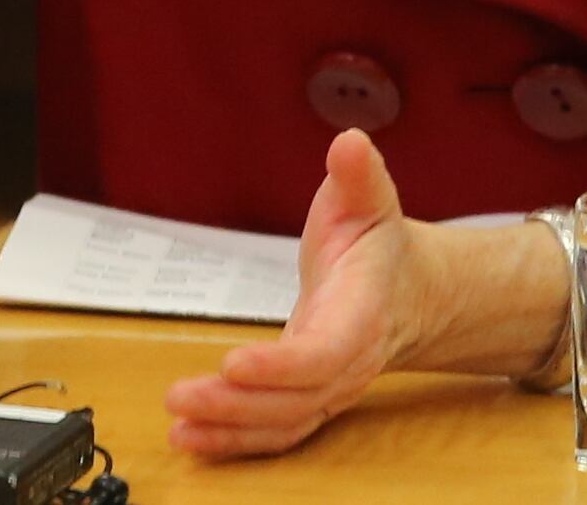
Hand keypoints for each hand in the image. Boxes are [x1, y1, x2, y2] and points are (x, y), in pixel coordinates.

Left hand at [164, 130, 437, 458]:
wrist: (407, 293)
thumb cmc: (377, 245)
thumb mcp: (369, 199)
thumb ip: (358, 175)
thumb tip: (350, 143)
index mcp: (364, 312)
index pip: (326, 351)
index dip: (282, 365)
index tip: (233, 362)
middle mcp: (348, 361)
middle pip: (297, 399)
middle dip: (238, 404)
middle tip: (181, 397)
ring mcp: (330, 388)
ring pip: (284, 423)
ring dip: (229, 430)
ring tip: (179, 426)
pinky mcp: (308, 401)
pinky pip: (276, 433)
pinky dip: (235, 443)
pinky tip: (193, 440)